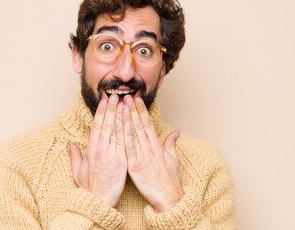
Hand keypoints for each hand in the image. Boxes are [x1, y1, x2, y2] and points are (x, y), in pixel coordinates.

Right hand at [68, 94, 126, 206]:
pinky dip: (125, 128)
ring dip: (119, 114)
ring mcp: (110, 154)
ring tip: (123, 101)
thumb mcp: (78, 171)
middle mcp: (99, 149)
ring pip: (114, 129)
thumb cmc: (89, 188)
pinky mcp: (120, 160)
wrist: (97, 201)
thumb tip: (70, 144)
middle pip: (105, 123)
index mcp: (90, 149)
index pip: (96, 125)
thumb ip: (74, 155)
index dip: (101, 111)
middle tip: (115, 95)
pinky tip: (128, 118)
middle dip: (110, 108)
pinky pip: (123, 141)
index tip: (104, 101)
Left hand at [122, 95, 183, 211]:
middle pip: (140, 125)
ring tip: (122, 104)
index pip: (148, 124)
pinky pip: (128, 147)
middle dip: (133, 109)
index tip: (136, 100)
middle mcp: (150, 149)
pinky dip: (123, 134)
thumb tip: (176, 132)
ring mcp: (142, 156)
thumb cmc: (170, 181)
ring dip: (127, 117)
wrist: (169, 198)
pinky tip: (119, 124)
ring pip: (133, 133)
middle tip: (126, 95)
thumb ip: (171, 144)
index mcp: (157, 147)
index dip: (142, 111)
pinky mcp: (135, 166)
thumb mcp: (172, 160)